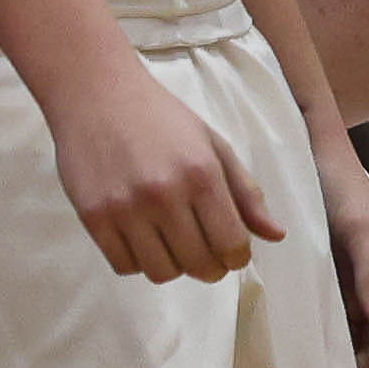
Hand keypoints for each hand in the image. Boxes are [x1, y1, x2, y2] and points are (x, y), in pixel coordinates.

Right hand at [48, 55, 271, 283]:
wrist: (96, 94)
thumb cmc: (162, 118)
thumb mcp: (215, 146)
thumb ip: (246, 193)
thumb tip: (276, 235)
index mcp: (202, 176)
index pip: (231, 245)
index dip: (237, 258)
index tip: (233, 253)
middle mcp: (164, 196)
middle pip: (198, 265)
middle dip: (210, 268)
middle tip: (206, 255)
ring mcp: (125, 208)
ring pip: (161, 272)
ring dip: (174, 267)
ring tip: (173, 245)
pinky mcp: (92, 217)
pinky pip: (123, 265)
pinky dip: (138, 262)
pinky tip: (143, 240)